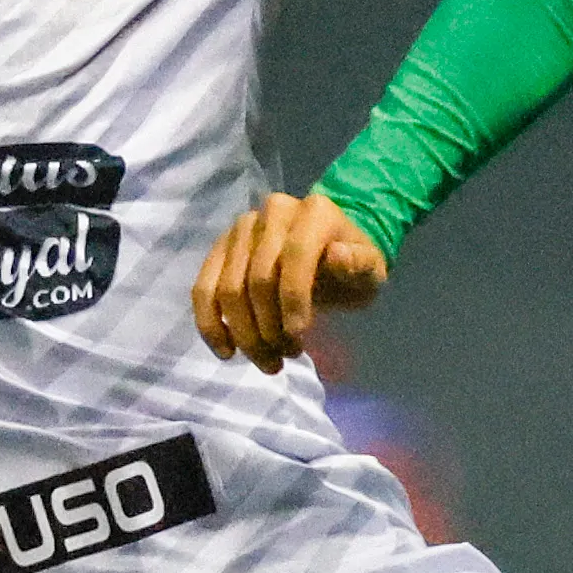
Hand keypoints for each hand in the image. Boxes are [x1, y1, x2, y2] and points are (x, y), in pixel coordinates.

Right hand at [194, 190, 389, 371]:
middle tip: (285, 358)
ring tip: (268, 361)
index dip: (293, 300)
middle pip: (257, 278)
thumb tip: (339, 255)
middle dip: (268, 328)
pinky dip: (211, 324)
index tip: (298, 339)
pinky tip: (227, 352)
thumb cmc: (351, 264)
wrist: (330, 248)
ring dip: (245, 335)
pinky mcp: (220, 248)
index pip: (295, 255)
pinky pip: (203, 289)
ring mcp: (241, 228)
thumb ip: (359, 264)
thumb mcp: (370, 269)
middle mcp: (273, 211)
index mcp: (315, 211)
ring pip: (228, 289)